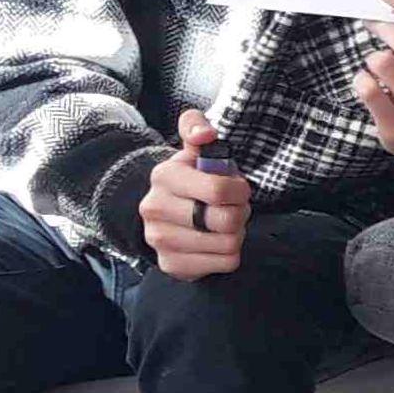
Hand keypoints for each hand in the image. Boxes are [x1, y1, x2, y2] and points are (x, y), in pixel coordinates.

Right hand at [142, 110, 249, 277]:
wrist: (166, 215)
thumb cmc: (193, 181)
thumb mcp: (194, 151)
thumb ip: (197, 127)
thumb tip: (204, 134)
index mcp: (164, 176)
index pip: (219, 190)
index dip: (239, 190)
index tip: (236, 188)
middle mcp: (154, 209)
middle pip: (227, 220)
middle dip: (239, 213)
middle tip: (232, 207)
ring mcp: (159, 240)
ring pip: (229, 244)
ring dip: (236, 234)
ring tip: (222, 225)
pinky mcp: (171, 265)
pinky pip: (225, 264)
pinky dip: (229, 255)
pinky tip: (215, 243)